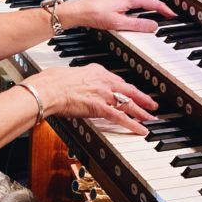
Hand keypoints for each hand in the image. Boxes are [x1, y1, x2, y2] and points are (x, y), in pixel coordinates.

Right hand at [26, 62, 157, 135]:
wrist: (48, 89)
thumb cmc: (53, 82)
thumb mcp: (70, 73)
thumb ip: (79, 78)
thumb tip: (76, 82)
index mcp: (97, 71)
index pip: (118, 80)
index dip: (127, 88)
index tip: (133, 92)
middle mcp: (104, 81)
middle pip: (129, 90)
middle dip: (143, 98)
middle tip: (152, 104)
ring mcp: (103, 94)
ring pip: (129, 104)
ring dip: (142, 112)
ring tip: (150, 119)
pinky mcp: (100, 107)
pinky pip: (120, 117)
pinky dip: (133, 124)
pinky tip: (141, 130)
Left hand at [62, 0, 174, 33]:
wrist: (79, 11)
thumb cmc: (95, 14)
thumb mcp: (120, 23)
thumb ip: (138, 25)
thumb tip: (153, 26)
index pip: (152, 2)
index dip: (164, 9)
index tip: (172, 14)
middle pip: (147, 0)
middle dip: (159, 7)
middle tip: (168, 15)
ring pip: (140, 1)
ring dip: (150, 7)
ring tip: (157, 14)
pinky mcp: (115, 0)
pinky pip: (133, 3)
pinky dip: (140, 8)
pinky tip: (139, 14)